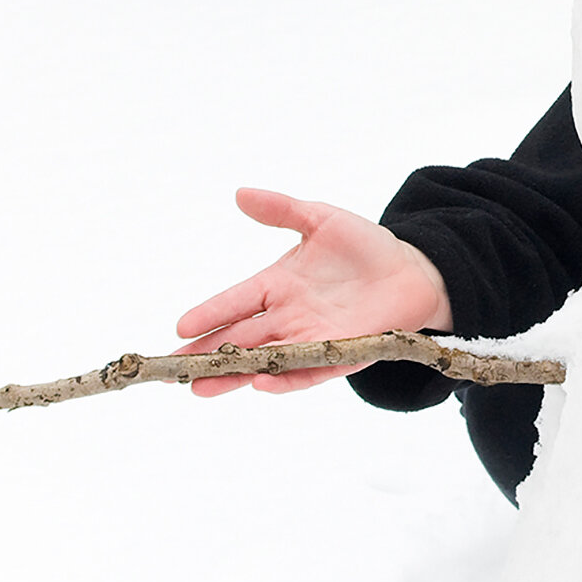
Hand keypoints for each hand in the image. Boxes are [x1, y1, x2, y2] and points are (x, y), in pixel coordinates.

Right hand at [176, 188, 453, 396]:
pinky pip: (307, 371)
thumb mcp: (322, 220)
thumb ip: (282, 210)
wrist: (413, 270)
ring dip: (232, 375)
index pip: (234, 302)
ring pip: (263, 361)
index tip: (178, 327)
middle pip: (237, 340)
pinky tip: (260, 383)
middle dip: (204, 356)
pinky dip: (285, 379)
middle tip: (168, 372)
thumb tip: (240, 193)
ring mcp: (311, 338)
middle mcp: (288, 317)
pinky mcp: (339, 354)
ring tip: (200, 388)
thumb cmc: (365, 246)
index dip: (208, 314)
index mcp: (277, 286)